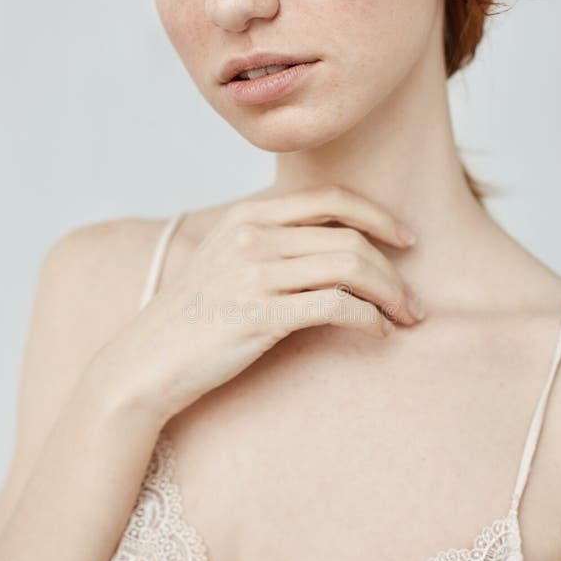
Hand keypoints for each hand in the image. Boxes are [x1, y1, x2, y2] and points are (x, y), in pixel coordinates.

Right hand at [107, 185, 423, 421]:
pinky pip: (335, 306)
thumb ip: (272, 242)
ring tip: (407, 318)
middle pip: (349, 237)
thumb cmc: (194, 317)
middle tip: (414, 301)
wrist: (146, 362)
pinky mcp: (259, 315)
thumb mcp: (227, 261)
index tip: (407, 241)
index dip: (378, 215)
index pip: (330, 199)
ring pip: (350, 267)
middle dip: (394, 269)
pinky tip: (379, 334)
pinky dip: (369, 319)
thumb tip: (335, 246)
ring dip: (391, 294)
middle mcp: (252, 236)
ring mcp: (254, 274)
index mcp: (247, 216)